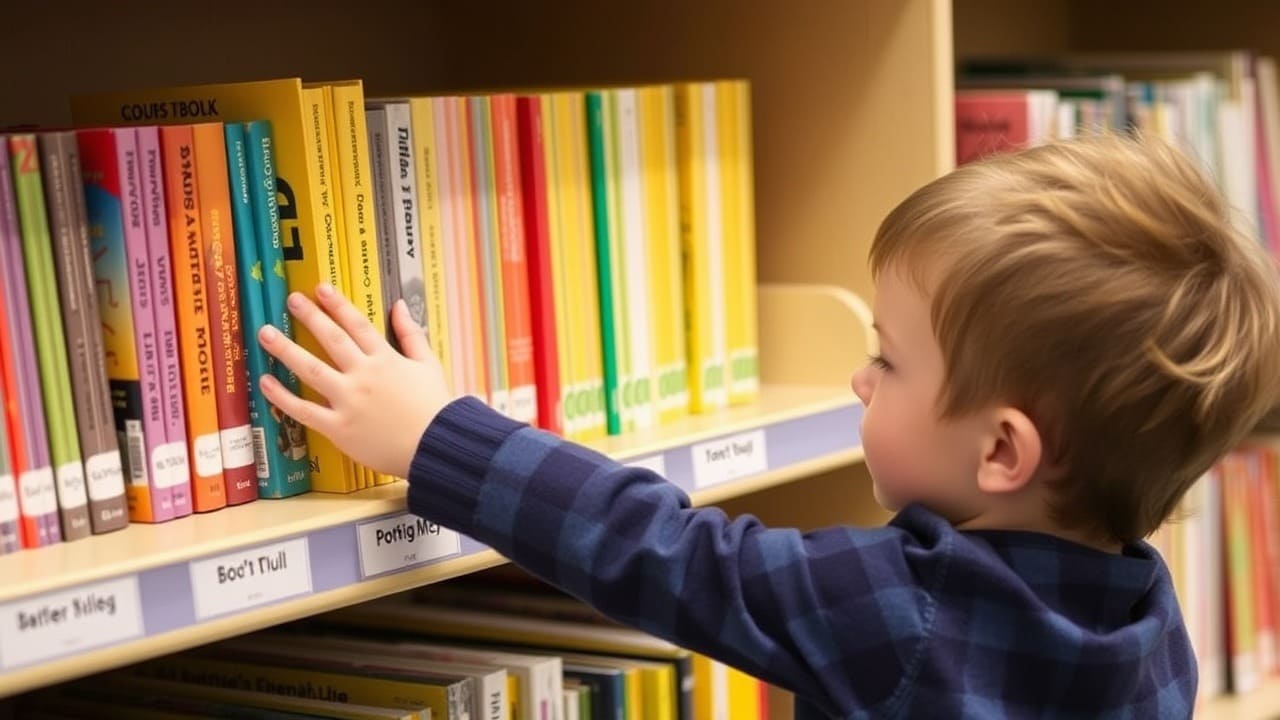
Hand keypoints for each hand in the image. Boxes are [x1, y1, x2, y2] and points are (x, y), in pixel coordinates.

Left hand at [257, 283, 451, 478]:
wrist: (435, 446)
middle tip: (291, 300)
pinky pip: (304, 410)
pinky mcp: (338, 428)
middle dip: (310, 317)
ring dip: (285, 350)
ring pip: (311, 370)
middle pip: (331, 339)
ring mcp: (348, 401)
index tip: (321, 289)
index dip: (338, 305)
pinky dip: (282, 397)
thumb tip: (399, 305)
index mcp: (385, 359)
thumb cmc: (434, 407)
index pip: (357, 325)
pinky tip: (265, 382)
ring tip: (266, 333)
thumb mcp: (428, 364)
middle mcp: (363, 376)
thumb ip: (411, 334)